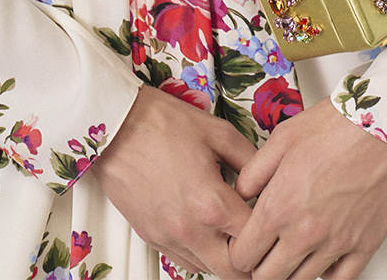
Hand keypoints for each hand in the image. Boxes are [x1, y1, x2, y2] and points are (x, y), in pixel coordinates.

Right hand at [88, 84, 256, 279]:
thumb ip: (249, 158)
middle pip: (233, 272)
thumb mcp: (217, 131)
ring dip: (224, 257)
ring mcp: (168, 237)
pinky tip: (204, 229)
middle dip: (251, 259)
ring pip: (208, 269)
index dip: (269, 231)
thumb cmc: (159, 122)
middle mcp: (190, 229)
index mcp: (211, 202)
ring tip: (230, 232)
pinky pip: (184, 261)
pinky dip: (200, 253)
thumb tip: (266, 177)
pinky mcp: (151, 237)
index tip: (272, 221)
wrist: (114, 124)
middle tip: (258, 239)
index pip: (254, 240)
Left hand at [230, 97, 386, 279]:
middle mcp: (305, 232)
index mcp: (278, 206)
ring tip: (292, 248)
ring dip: (291, 270)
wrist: (384, 122)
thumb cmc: (336, 125)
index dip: (238, 251)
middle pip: (267, 277)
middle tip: (264, 249)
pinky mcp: (365, 246)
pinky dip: (327, 273)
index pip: (243, 256)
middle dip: (259, 265)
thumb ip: (253, 173)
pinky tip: (322, 255)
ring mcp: (336, 244)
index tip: (243, 243)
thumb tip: (240, 195)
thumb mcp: (281, 139)